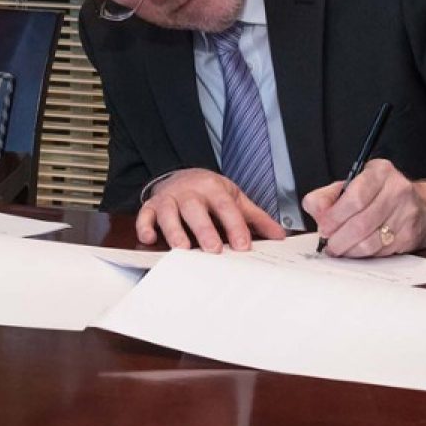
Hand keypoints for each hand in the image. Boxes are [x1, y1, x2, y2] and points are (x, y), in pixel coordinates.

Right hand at [136, 168, 286, 252]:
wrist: (181, 175)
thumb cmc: (210, 192)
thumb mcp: (234, 199)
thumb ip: (256, 218)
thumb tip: (280, 235)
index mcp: (213, 188)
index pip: (225, 207)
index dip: (235, 226)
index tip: (243, 246)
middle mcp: (190, 192)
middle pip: (196, 209)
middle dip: (204, 229)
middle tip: (213, 250)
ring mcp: (169, 198)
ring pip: (169, 213)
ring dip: (174, 230)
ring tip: (182, 249)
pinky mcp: (151, 206)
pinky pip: (145, 215)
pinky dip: (145, 226)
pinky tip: (150, 238)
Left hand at [301, 159, 425, 257]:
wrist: (424, 208)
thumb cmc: (383, 195)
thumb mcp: (355, 185)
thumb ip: (329, 195)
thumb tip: (315, 209)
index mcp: (380, 172)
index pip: (355, 197)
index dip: (335, 216)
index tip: (323, 227)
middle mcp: (397, 190)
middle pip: (361, 223)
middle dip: (338, 238)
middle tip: (328, 243)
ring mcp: (406, 214)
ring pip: (369, 242)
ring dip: (348, 250)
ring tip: (339, 249)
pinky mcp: (409, 236)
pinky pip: (379, 252)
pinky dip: (362, 255)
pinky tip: (356, 250)